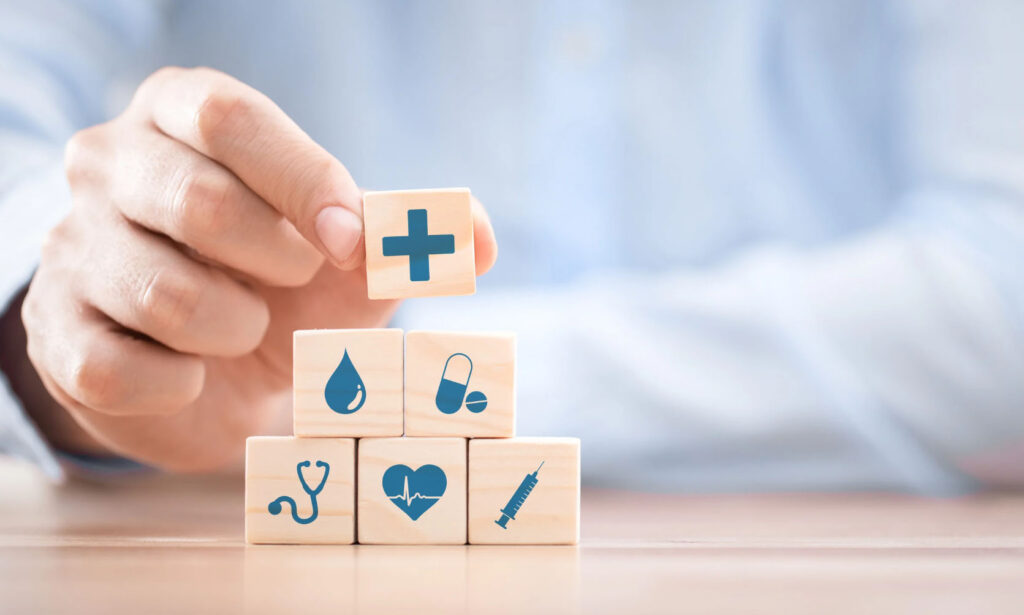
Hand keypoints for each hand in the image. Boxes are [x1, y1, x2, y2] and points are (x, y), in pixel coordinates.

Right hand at [20, 67, 497, 471]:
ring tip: (244, 327)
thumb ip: (407, 236)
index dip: (303, 182)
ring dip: (235, 331)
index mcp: (181, 117)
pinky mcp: (57, 333)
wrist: (216, 370)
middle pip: (196, 200)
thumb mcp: (350, 256)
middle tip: (292, 283)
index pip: (229, 119)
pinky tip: (192, 371)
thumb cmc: (285, 288)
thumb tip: (478, 237)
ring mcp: (71, 249)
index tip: (350, 242)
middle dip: (275, 262)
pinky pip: (121, 368)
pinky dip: (183, 384)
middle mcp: (110, 165)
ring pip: (163, 294)